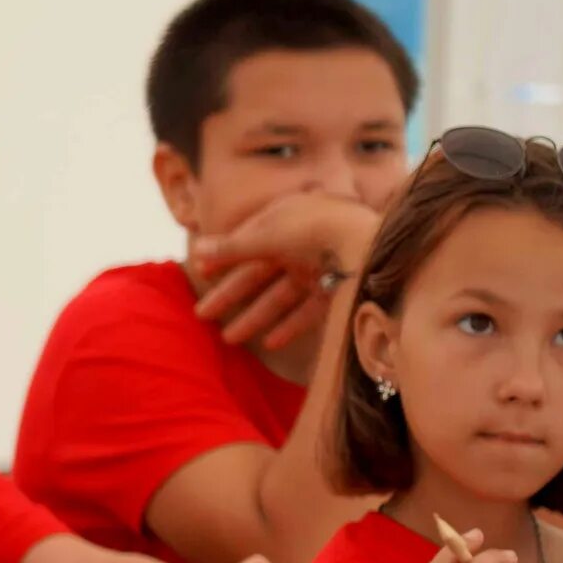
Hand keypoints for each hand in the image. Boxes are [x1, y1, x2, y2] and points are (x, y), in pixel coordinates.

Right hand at [188, 192, 383, 350]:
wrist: (366, 243)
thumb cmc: (312, 230)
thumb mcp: (264, 236)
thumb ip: (230, 247)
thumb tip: (195, 250)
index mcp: (286, 218)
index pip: (248, 239)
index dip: (224, 258)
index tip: (201, 275)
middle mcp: (303, 242)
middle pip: (260, 272)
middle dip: (231, 295)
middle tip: (203, 316)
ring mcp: (322, 266)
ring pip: (281, 295)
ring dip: (255, 317)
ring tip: (230, 339)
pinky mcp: (339, 289)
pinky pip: (309, 310)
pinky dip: (290, 326)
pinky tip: (271, 344)